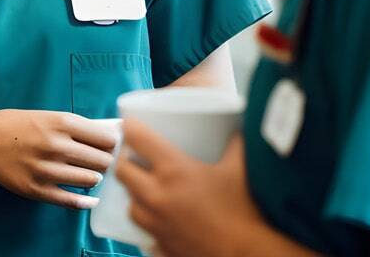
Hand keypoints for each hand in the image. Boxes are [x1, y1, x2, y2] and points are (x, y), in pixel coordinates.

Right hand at [0, 109, 117, 208]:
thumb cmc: (15, 126)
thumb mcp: (45, 116)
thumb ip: (75, 126)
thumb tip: (109, 136)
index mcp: (60, 123)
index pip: (105, 138)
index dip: (115, 144)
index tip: (115, 147)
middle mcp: (55, 146)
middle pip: (102, 160)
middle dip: (107, 162)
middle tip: (105, 163)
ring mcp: (46, 169)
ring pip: (90, 180)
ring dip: (94, 178)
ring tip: (89, 175)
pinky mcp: (36, 189)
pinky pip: (71, 200)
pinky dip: (85, 201)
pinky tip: (90, 199)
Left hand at [113, 121, 265, 256]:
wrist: (248, 255)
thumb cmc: (247, 211)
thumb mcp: (241, 169)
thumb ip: (237, 144)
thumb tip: (241, 126)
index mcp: (173, 171)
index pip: (136, 139)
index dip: (130, 128)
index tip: (131, 125)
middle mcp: (156, 196)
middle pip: (121, 171)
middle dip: (126, 161)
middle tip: (137, 157)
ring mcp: (155, 223)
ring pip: (129, 203)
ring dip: (135, 193)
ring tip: (149, 189)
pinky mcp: (160, 244)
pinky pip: (142, 230)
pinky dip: (149, 221)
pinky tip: (162, 217)